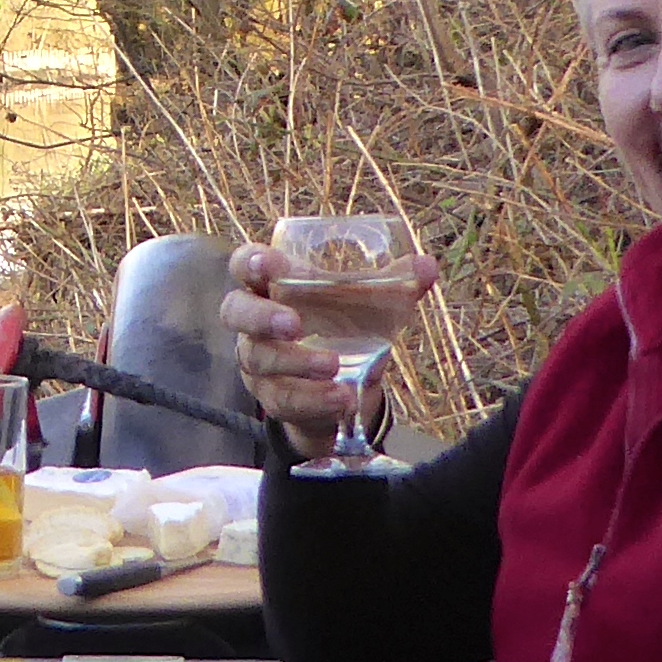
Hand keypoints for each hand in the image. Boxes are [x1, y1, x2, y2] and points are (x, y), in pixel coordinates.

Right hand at [221, 237, 442, 455]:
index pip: (244, 266)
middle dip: (260, 316)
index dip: (248, 262)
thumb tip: (427, 267)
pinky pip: (284, 400)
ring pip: (260, 360)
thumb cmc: (343, 330)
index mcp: (272, 287)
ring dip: (297, 362)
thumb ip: (395, 286)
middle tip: (294, 323)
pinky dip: (314, 398)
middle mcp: (255, 323)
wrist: (340, 390)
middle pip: (234, 312)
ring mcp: (258, 363)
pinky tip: (341, 398)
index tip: (266, 263)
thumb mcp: (367, 307)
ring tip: (335, 366)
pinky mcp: (273, 399)